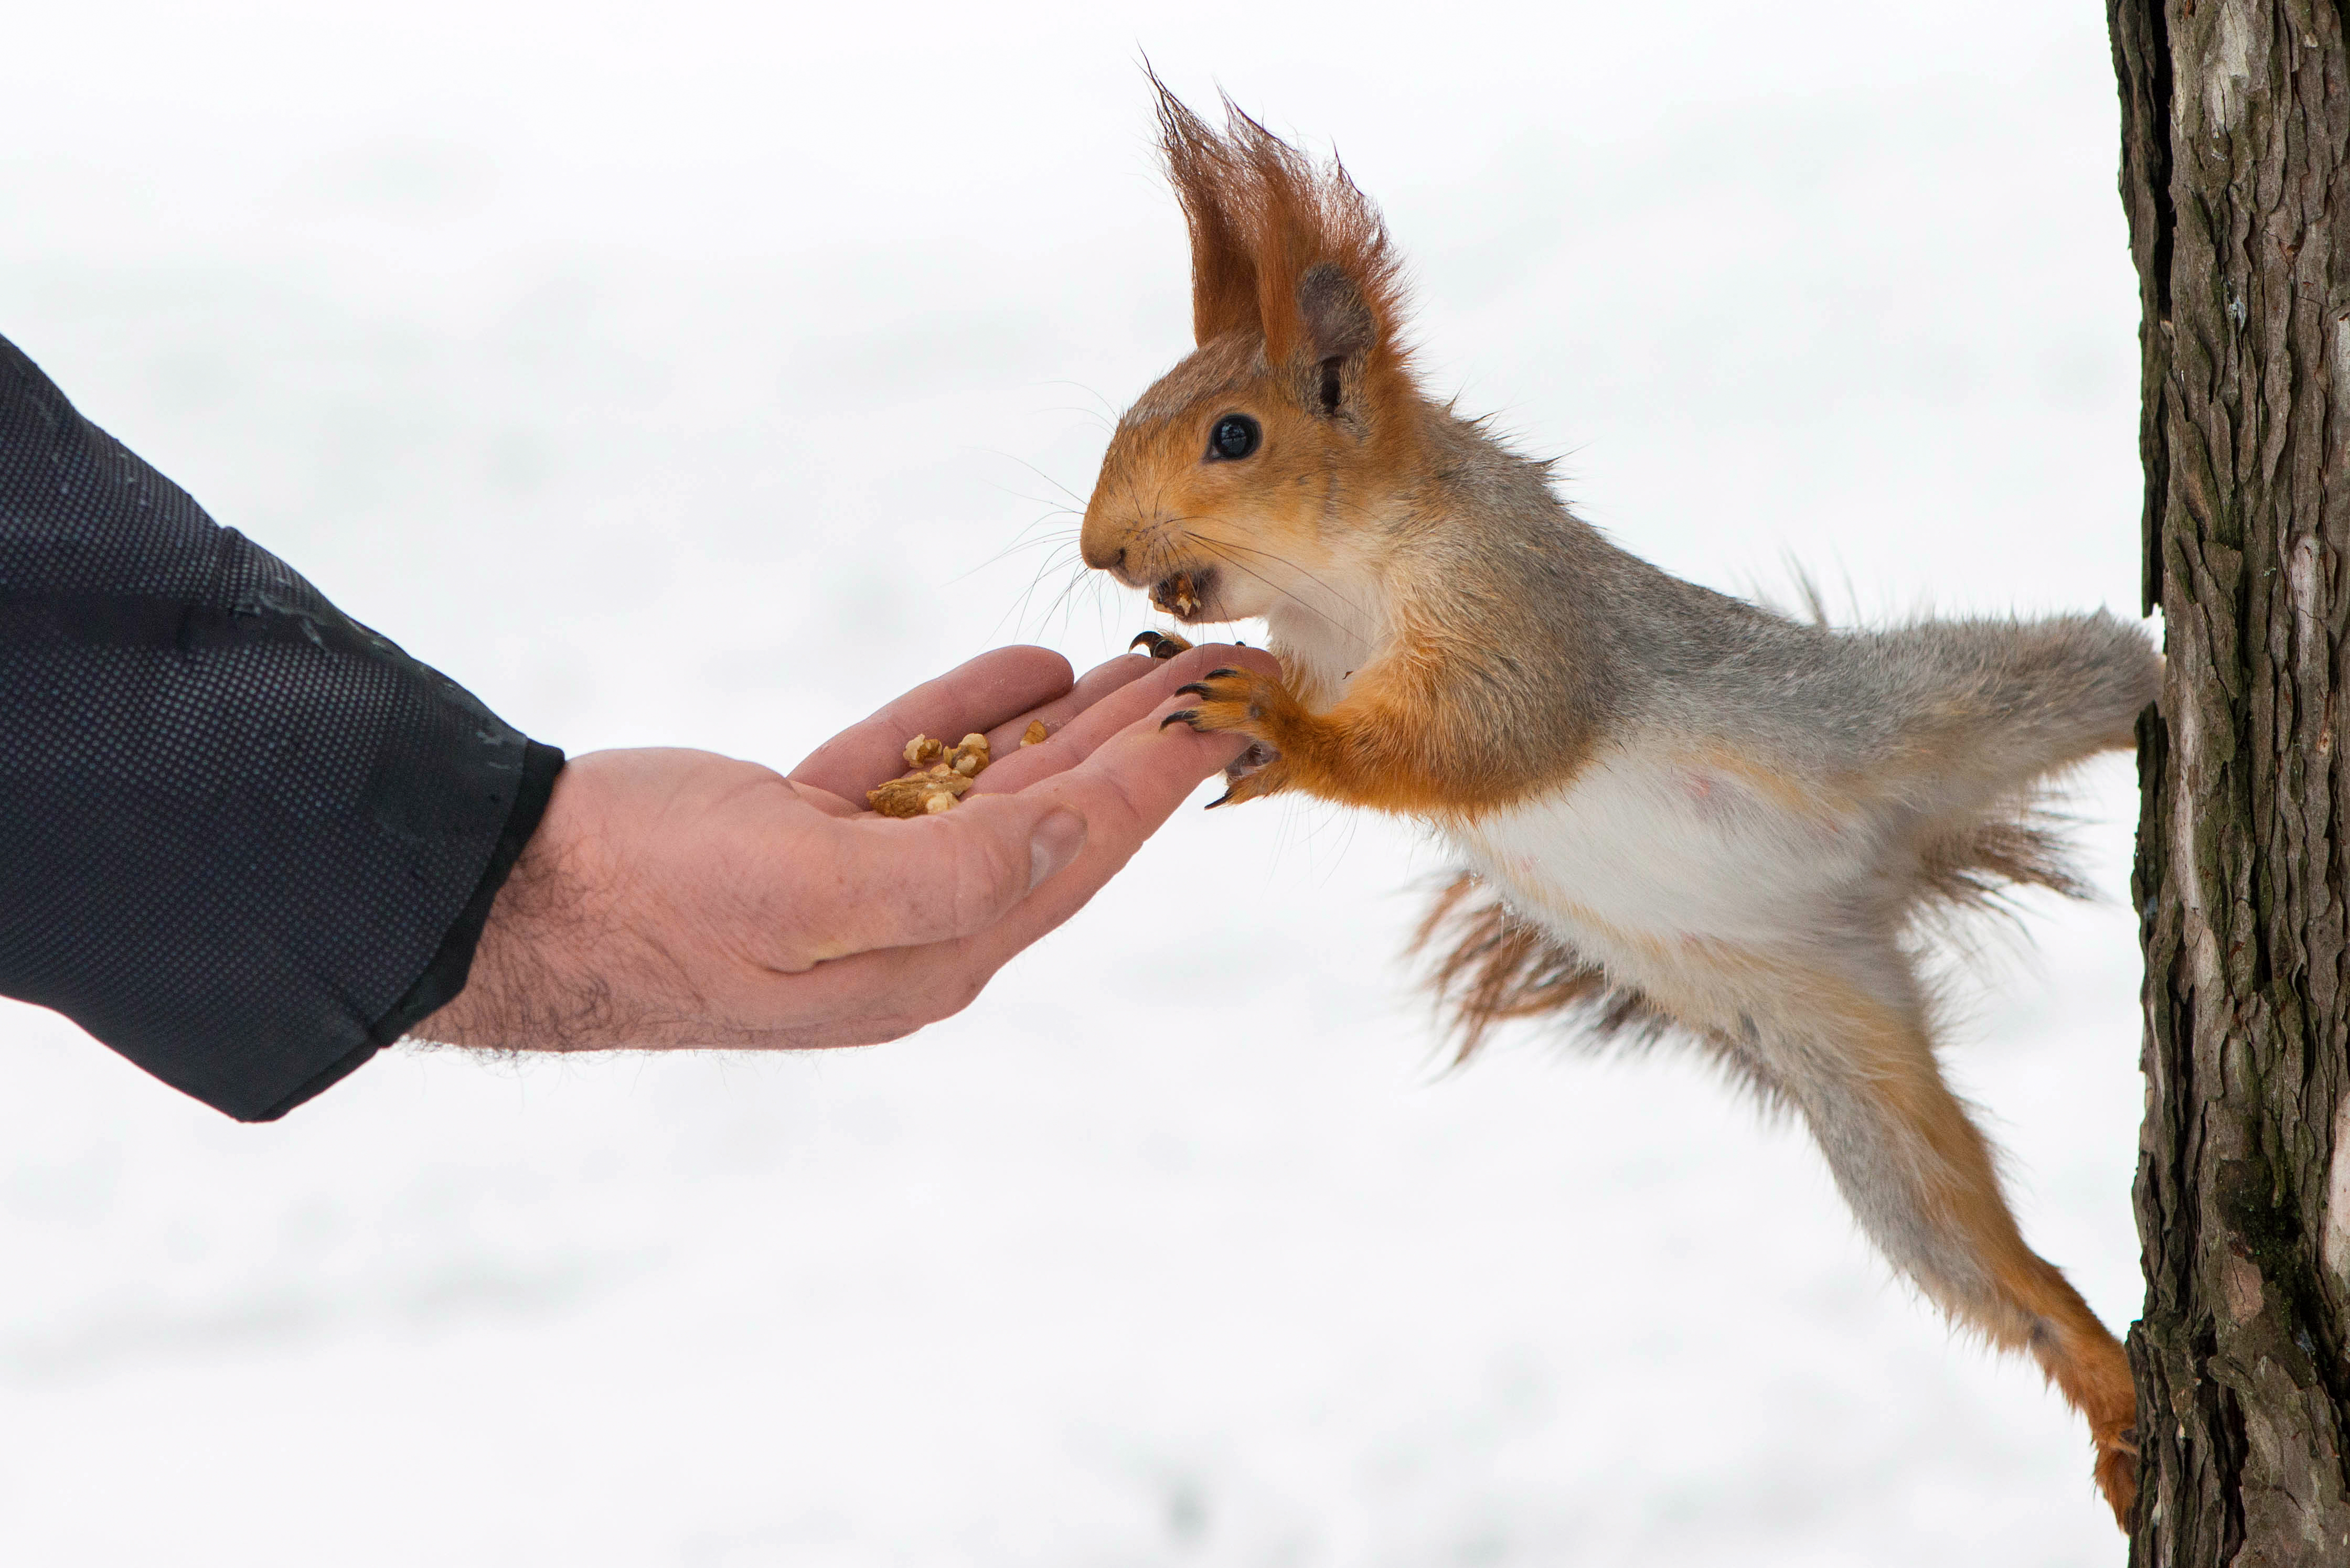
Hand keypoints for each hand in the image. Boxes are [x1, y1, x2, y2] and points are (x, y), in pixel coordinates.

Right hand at [414, 642, 1275, 1051]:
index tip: (1237, 716)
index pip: (1079, 854)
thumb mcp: (811, 895)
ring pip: (997, 788)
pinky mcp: (805, 829)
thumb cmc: (653, 904)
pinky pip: (916, 764)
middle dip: (1143, 746)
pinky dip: (974, 715)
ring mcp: (857, 878)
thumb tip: (1075, 833)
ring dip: (1074, 725)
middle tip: (1224, 676)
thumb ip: (956, 875)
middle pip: (1061, 820)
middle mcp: (911, 926)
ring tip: (1150, 666)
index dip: (1162, 781)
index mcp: (929, 957)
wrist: (508, 894)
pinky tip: (1032, 674)